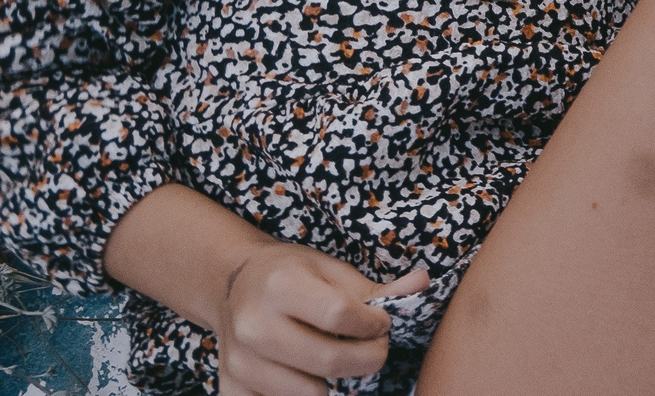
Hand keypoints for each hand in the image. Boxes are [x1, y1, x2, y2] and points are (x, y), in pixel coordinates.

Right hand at [213, 242, 425, 395]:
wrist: (234, 286)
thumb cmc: (292, 275)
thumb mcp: (332, 270)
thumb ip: (377, 288)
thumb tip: (422, 284)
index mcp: (280, 285)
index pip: (340, 315)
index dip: (373, 325)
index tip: (381, 324)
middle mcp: (253, 325)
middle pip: (328, 360)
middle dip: (368, 359)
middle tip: (375, 349)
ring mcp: (239, 361)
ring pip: (309, 392)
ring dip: (339, 382)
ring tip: (342, 358)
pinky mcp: (231, 387)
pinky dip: (307, 392)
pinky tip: (312, 376)